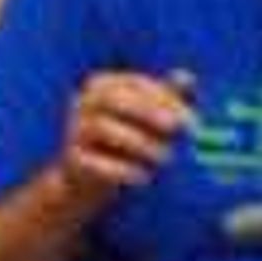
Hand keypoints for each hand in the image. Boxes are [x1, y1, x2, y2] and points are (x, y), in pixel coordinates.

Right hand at [56, 68, 193, 209]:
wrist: (86, 182)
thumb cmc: (124, 142)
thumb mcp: (146, 117)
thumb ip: (167, 96)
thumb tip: (188, 78)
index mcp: (105, 84)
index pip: (136, 84)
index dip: (164, 97)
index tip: (189, 117)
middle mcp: (84, 101)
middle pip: (116, 100)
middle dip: (150, 112)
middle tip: (177, 128)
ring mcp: (75, 129)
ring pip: (104, 128)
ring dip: (140, 142)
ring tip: (166, 158)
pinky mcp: (72, 158)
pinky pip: (95, 161)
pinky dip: (122, 170)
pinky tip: (144, 178)